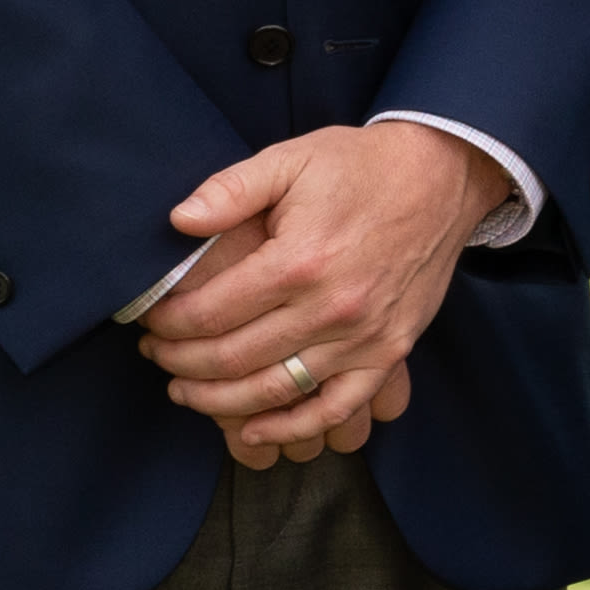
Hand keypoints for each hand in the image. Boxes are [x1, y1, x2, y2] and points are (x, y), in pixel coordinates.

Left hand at [138, 120, 511, 468]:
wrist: (442, 174)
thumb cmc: (360, 166)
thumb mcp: (290, 159)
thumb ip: (230, 190)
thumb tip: (178, 221)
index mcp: (300, 261)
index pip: (210, 314)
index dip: (167, 324)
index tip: (148, 322)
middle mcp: (332, 307)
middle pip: (233, 359)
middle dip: (180, 364)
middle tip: (156, 355)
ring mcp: (364, 336)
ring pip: (275, 391)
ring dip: (218, 401)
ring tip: (185, 392)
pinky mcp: (390, 350)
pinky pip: (337, 406)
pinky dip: (292, 427)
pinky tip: (253, 430)